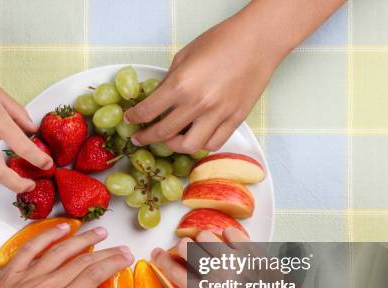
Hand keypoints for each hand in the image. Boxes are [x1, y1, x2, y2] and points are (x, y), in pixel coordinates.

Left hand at [0, 224, 133, 287]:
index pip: (93, 277)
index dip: (113, 264)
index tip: (125, 258)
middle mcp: (46, 286)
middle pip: (83, 261)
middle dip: (106, 252)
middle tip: (121, 247)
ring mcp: (28, 275)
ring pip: (62, 250)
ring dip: (83, 239)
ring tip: (99, 231)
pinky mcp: (11, 271)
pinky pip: (33, 247)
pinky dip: (48, 235)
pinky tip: (62, 228)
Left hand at [125, 11, 281, 152]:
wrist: (258, 41)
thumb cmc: (223, 41)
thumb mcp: (185, 56)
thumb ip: (169, 80)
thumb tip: (158, 97)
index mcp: (181, 85)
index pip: (148, 111)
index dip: (134, 118)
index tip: (129, 119)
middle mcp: (198, 104)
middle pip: (163, 133)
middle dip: (146, 137)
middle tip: (140, 137)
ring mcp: (218, 115)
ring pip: (189, 146)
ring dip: (174, 145)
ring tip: (170, 139)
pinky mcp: (235, 120)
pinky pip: (213, 144)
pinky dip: (201, 144)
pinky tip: (196, 136)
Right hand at [150, 228, 318, 287]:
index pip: (173, 270)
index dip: (161, 259)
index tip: (158, 253)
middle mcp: (215, 274)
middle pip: (186, 246)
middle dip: (183, 247)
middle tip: (188, 250)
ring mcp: (232, 260)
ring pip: (206, 235)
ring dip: (204, 239)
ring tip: (210, 246)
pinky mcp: (250, 250)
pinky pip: (230, 233)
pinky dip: (227, 236)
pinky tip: (229, 243)